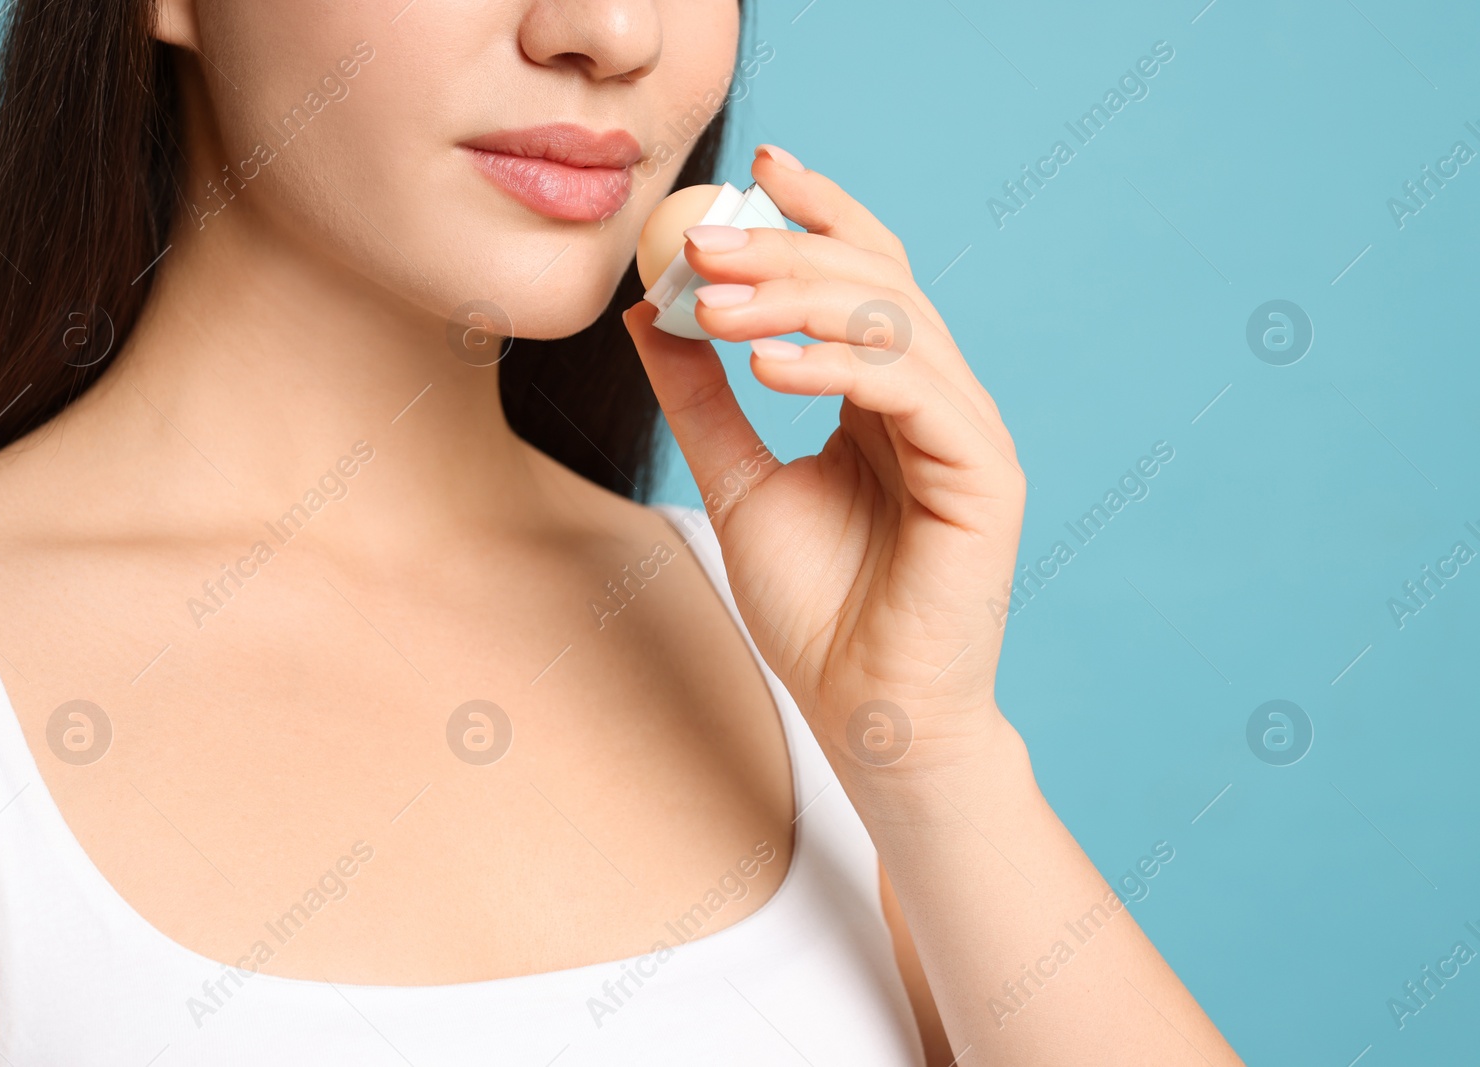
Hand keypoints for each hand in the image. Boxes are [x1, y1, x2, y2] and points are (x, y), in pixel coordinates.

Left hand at [623, 144, 1026, 778]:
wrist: (866, 714)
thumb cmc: (818, 611)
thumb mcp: (738, 483)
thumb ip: (702, 398)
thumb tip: (652, 311)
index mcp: (888, 395)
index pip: (864, 274)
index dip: (816, 214)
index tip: (749, 173)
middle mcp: (937, 400)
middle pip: (877, 281)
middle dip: (785, 251)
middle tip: (701, 241)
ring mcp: (967, 434)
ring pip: (897, 322)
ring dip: (799, 300)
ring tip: (715, 303)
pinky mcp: (984, 476)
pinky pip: (913, 392)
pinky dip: (838, 368)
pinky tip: (766, 366)